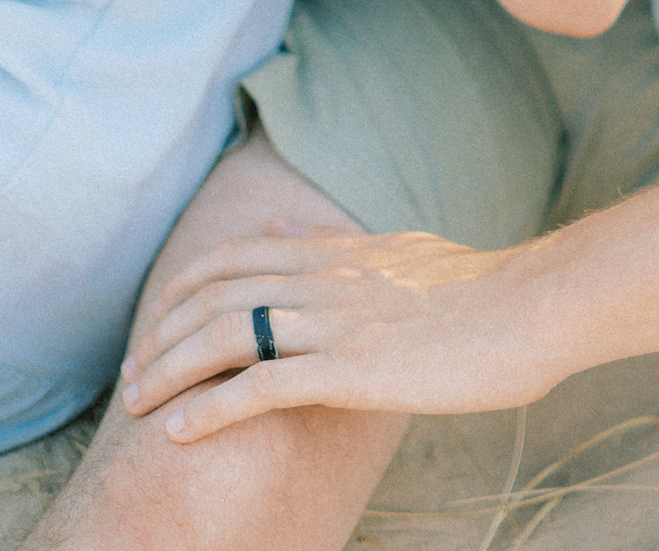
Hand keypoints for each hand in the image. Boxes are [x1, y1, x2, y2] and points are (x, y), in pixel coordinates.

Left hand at [118, 223, 564, 441]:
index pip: (232, 258)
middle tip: (131, 375)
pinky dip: (210, 409)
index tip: (155, 320)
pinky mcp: (348, 370)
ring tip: (137, 403)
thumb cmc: (473, 289)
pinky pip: (260, 387)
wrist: (527, 309)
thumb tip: (276, 226)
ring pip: (224, 336)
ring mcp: (331, 322)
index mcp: (332, 251)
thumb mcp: (392, 249)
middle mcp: (321, 278)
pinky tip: (179, 433)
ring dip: (169, 371)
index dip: (183, 288)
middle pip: (213, 296)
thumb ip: (329, 240)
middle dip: (161, 336)